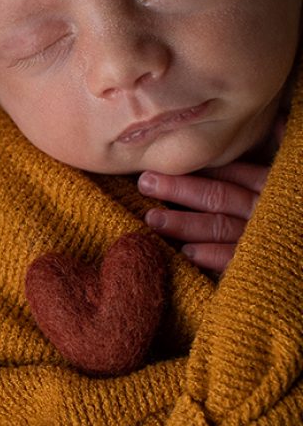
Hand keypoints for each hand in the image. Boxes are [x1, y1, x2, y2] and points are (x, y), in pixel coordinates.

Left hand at [137, 161, 267, 273]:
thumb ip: (243, 181)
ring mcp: (264, 238)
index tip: (159, 164)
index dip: (194, 170)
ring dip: (184, 223)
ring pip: (220, 226)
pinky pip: (235, 260)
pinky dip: (212, 255)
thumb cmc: (280, 225)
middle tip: (145, 183)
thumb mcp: (269, 194)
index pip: (229, 174)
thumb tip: (213, 158)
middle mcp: (264, 210)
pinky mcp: (263, 267)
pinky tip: (187, 252)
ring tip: (153, 219)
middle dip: (178, 189)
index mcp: (267, 187)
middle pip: (218, 196)